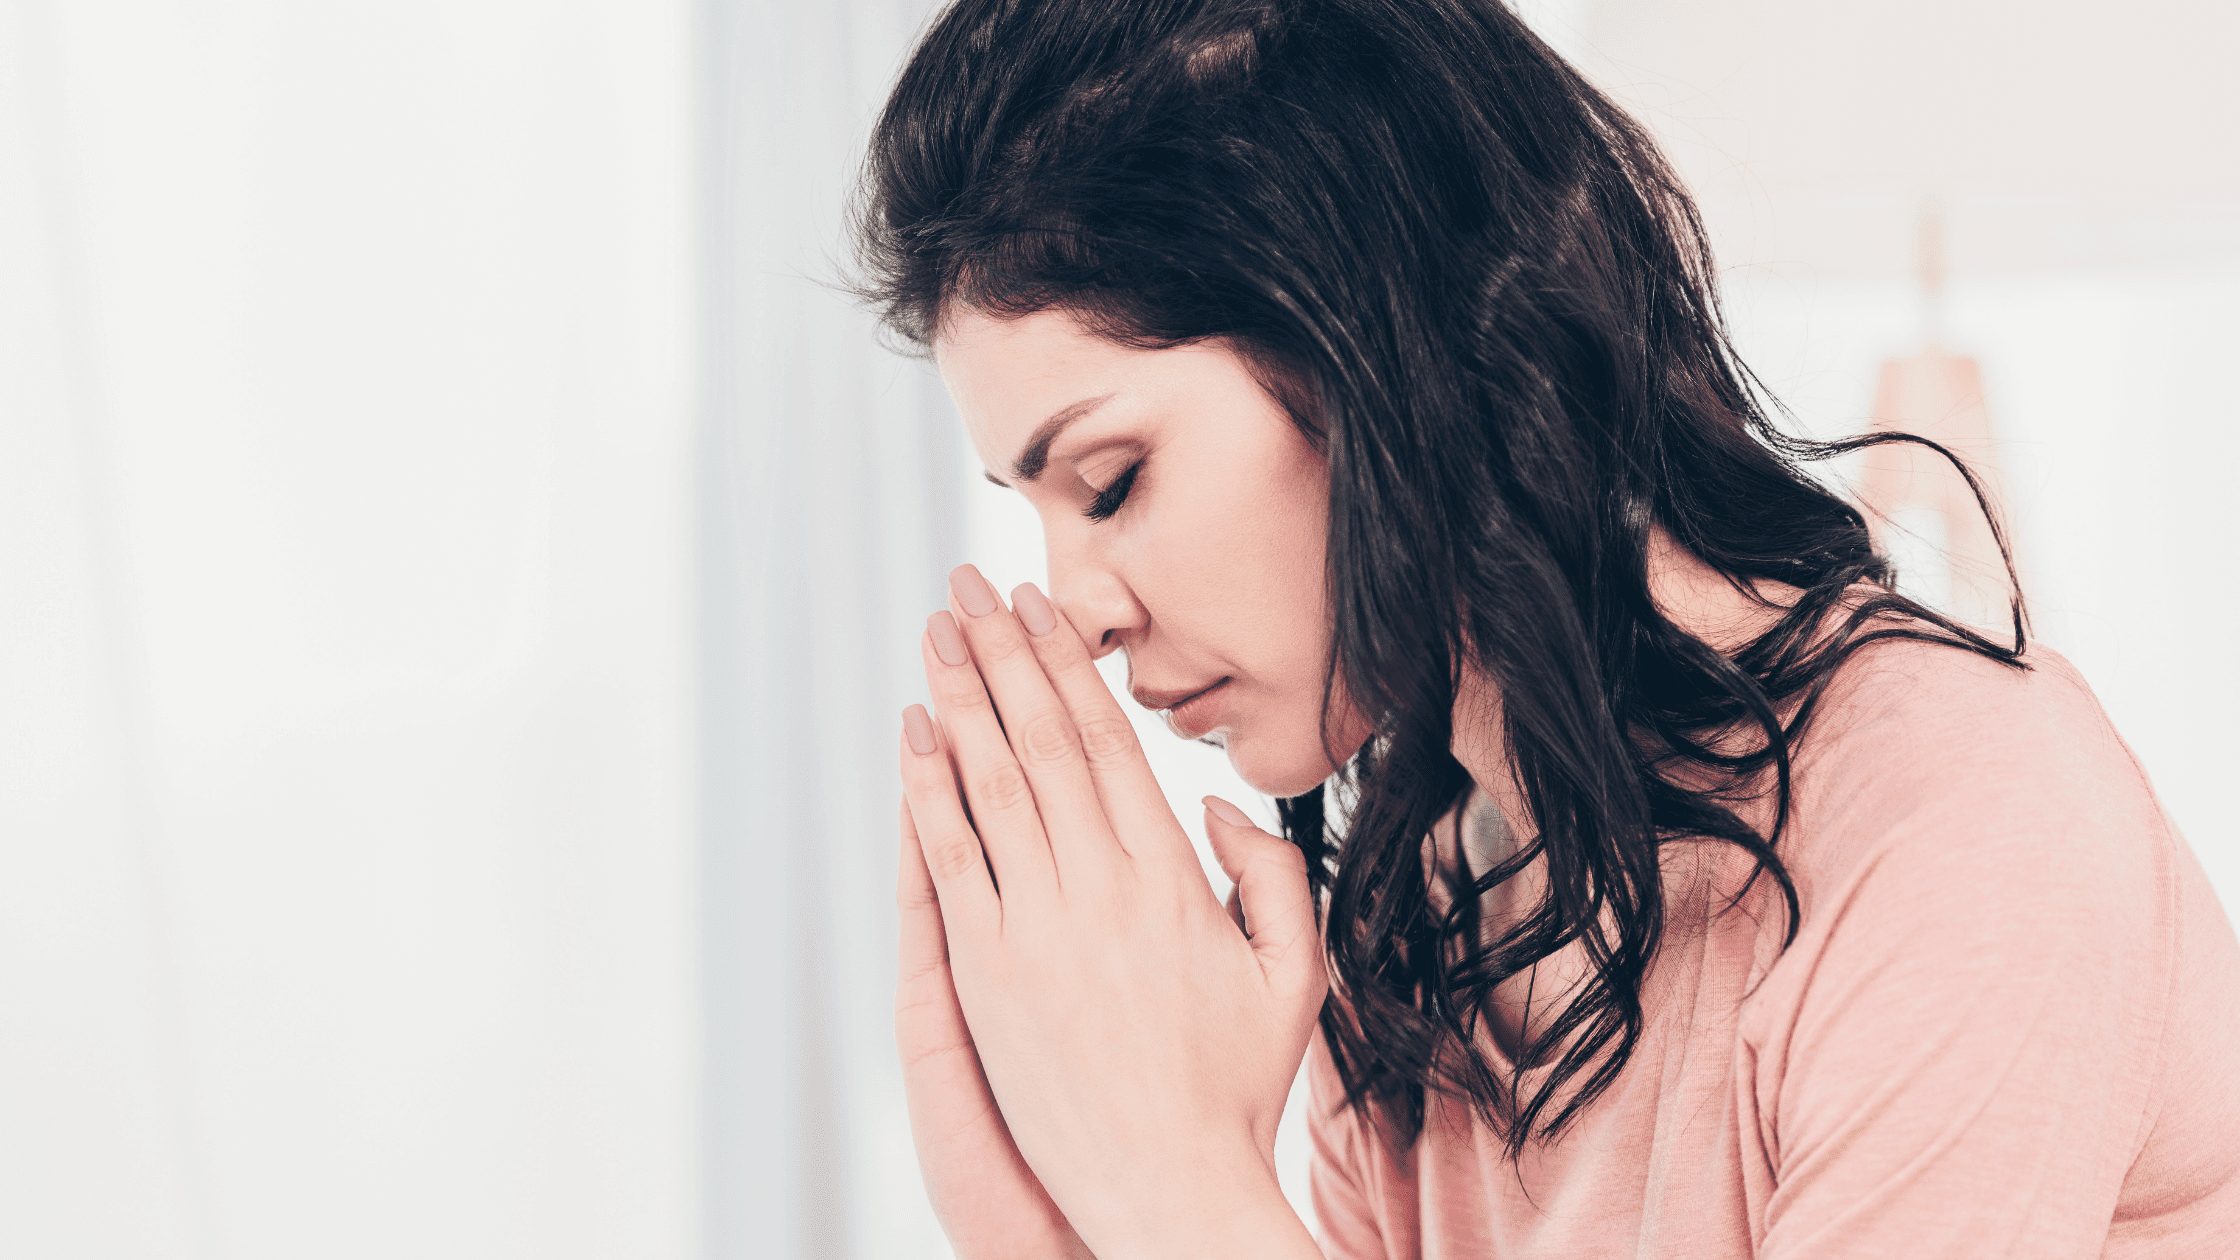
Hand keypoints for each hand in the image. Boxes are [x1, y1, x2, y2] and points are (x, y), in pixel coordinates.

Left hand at [898, 565, 1327, 1259]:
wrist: (1168, 1186)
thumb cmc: (1236, 1087)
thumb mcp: (1295, 974)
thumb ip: (1274, 877)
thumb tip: (1223, 808)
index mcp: (1174, 878)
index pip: (1109, 742)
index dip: (1068, 665)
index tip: (1040, 607)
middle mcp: (1101, 887)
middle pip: (1043, 741)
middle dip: (1002, 652)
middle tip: (968, 585)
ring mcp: (1038, 927)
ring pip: (991, 783)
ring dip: (960, 697)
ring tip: (936, 631)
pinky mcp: (987, 973)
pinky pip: (950, 859)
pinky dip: (927, 789)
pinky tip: (913, 733)